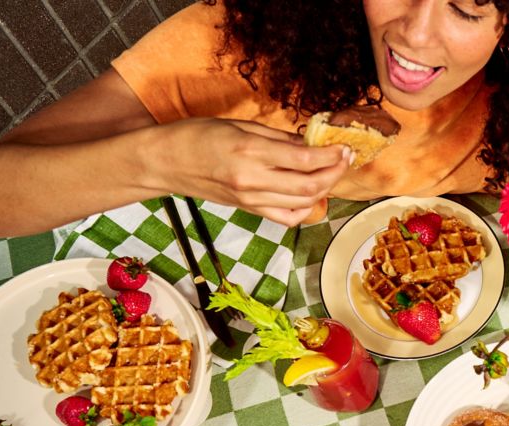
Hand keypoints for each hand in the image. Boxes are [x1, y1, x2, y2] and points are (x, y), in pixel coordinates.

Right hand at [158, 118, 350, 226]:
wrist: (165, 162)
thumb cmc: (196, 136)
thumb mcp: (239, 125)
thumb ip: (278, 137)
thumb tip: (310, 142)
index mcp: (250, 152)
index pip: (304, 159)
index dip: (331, 155)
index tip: (344, 148)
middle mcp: (253, 180)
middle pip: (310, 185)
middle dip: (334, 173)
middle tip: (344, 160)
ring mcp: (251, 200)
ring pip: (303, 203)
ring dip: (324, 189)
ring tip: (331, 173)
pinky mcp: (249, 210)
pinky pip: (287, 218)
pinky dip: (305, 209)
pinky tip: (310, 195)